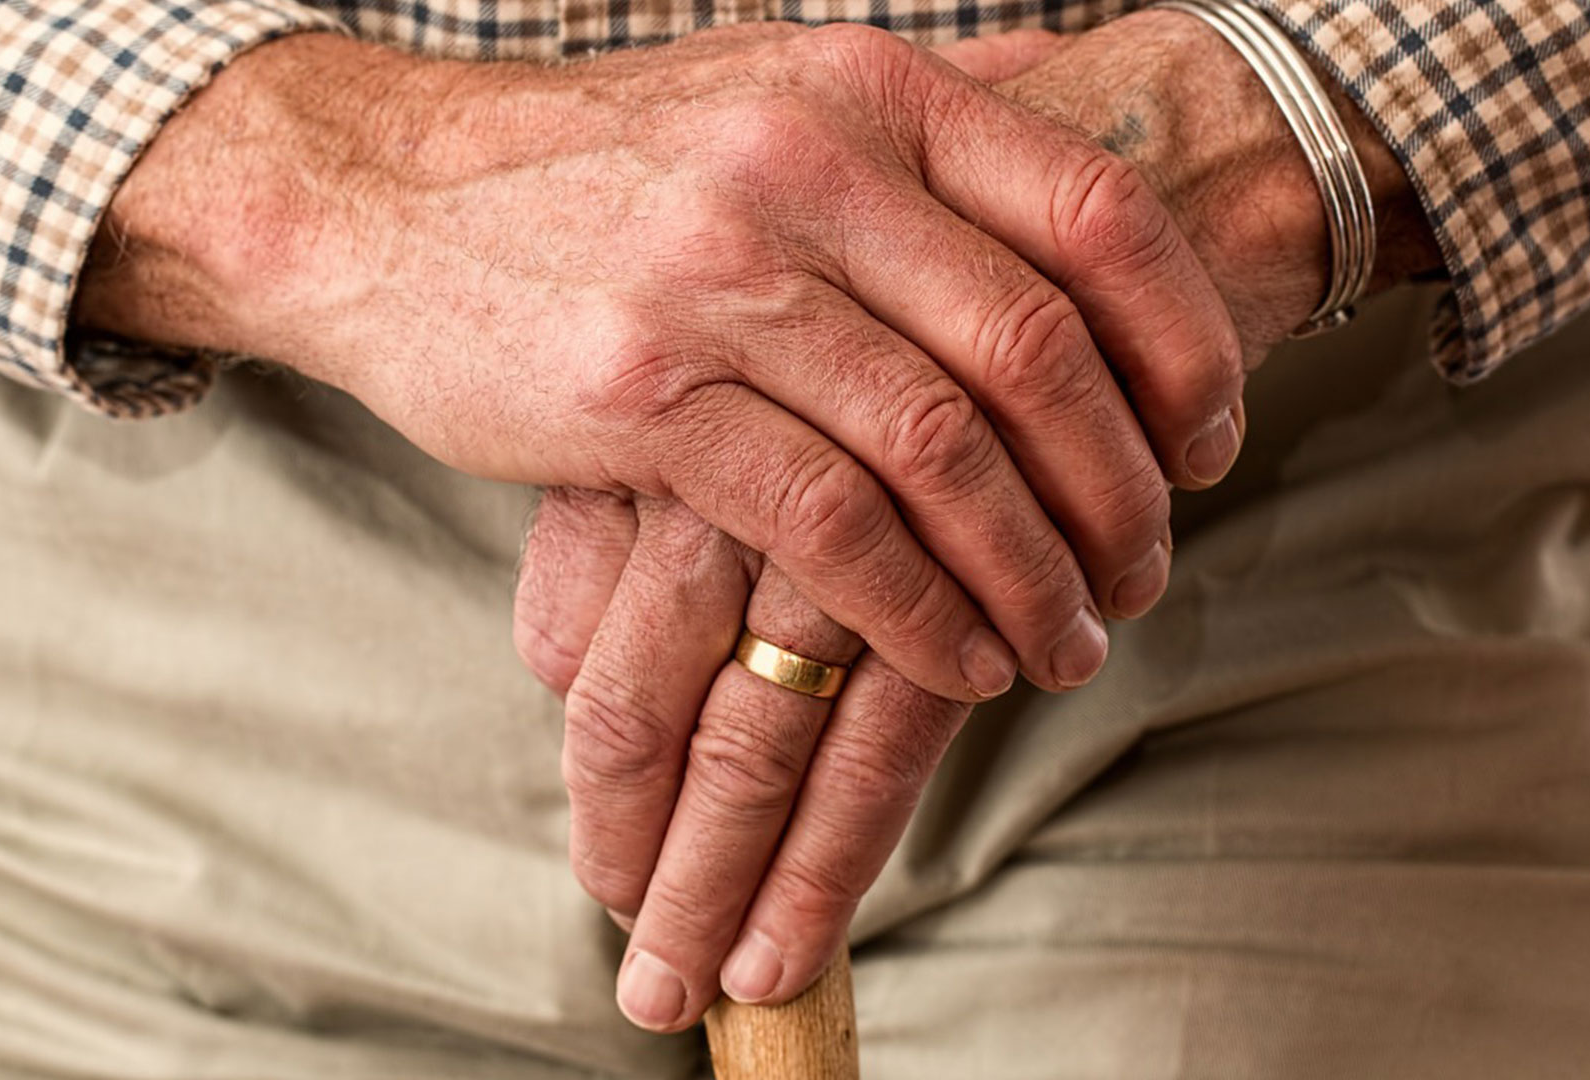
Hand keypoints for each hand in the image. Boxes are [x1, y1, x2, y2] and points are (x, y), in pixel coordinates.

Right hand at [513, 14, 1447, 1032]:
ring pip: (940, 448)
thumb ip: (916, 103)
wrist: (377, 199)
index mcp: (863, 88)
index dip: (1185, 339)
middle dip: (1117, 486)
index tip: (1211, 440)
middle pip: (1033, 346)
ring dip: (1028, 569)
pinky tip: (955, 658)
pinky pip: (828, 523)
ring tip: (1066, 642)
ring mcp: (718, 277)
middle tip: (1144, 572)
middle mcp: (804, 165)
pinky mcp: (641, 396)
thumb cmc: (594, 167)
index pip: (1092, 208)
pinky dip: (916, 609)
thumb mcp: (763, 86)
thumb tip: (1067, 82)